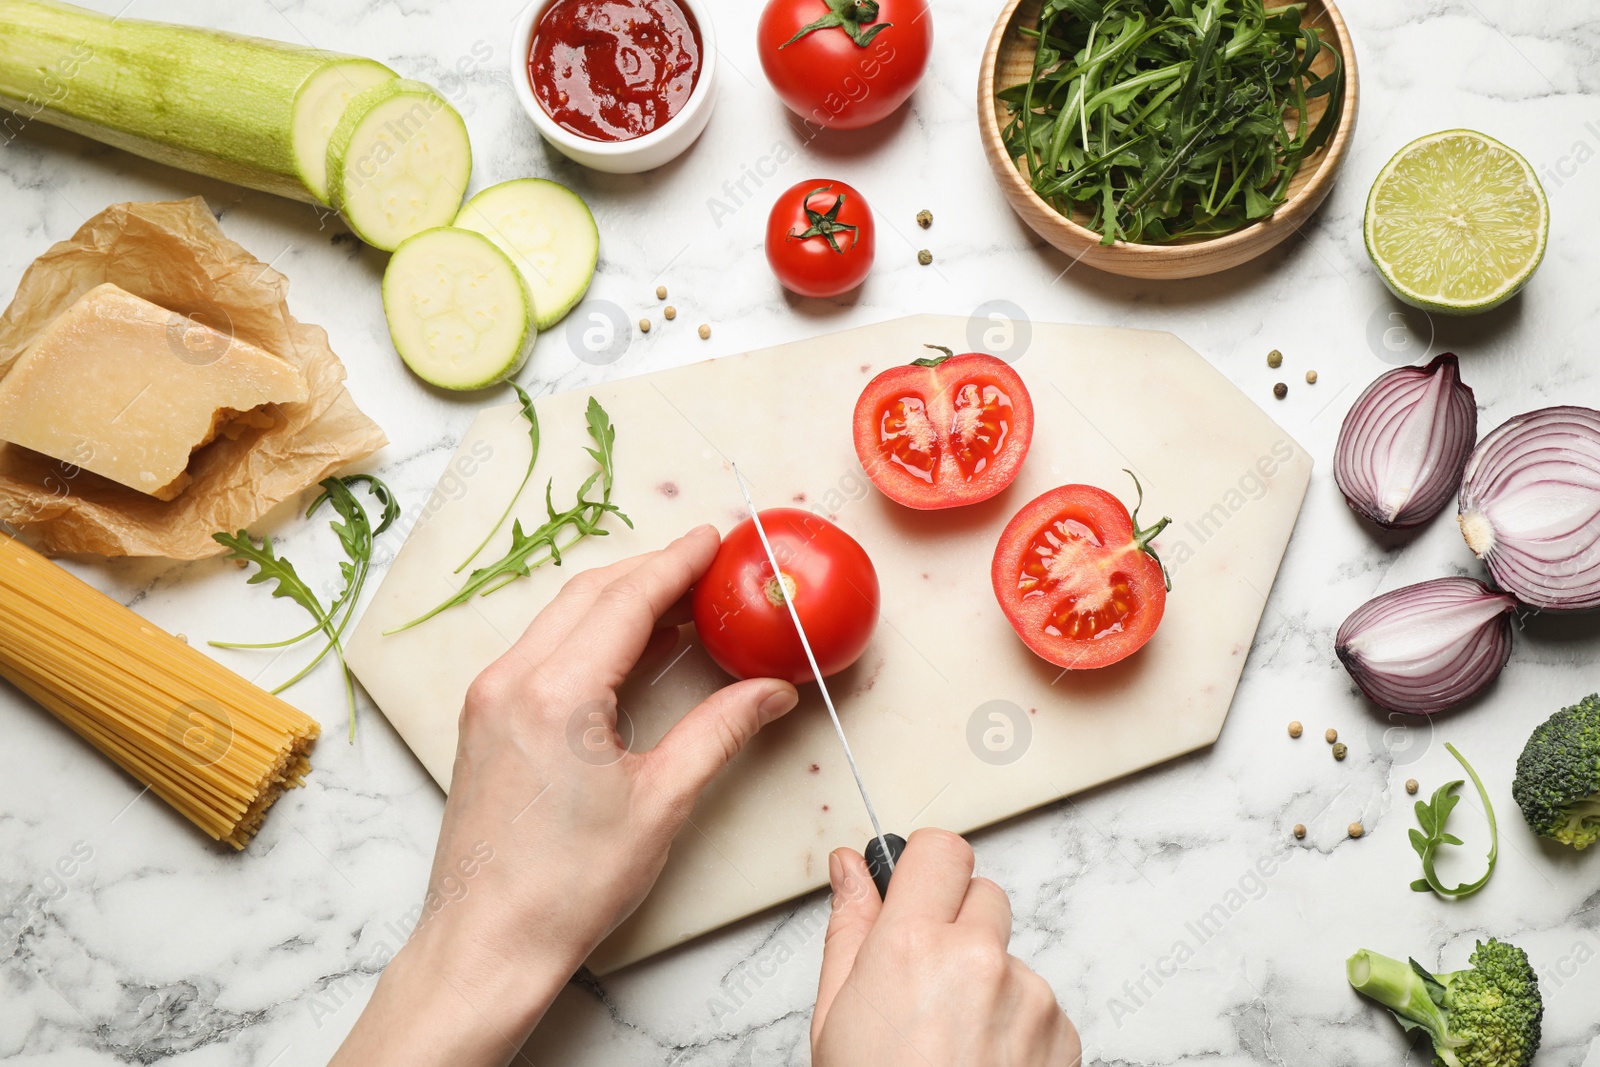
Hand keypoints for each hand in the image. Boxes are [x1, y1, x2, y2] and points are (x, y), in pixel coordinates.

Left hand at [333, 526, 799, 1065]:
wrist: (487, 942)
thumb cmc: (569, 885)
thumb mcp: (662, 803)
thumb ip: (720, 732)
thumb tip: (771, 691)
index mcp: (557, 694)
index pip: (626, 600)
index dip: (677, 563)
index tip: (715, 539)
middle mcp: (512, 680)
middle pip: (590, 594)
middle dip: (652, 571)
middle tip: (709, 567)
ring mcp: (489, 697)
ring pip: (562, 616)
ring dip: (620, 599)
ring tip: (682, 602)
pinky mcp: (484, 718)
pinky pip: (542, 647)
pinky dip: (591, 632)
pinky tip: (631, 648)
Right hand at [812, 829, 1081, 1065]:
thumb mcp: (835, 1015)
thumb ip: (849, 928)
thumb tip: (849, 867)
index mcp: (912, 945)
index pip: (941, 850)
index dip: (925, 867)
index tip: (915, 890)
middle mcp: (979, 959)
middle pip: (982, 894)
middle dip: (955, 925)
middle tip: (924, 982)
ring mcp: (1030, 996)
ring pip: (1010, 954)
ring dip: (987, 980)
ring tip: (950, 1042)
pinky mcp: (1063, 1033)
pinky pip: (1040, 1001)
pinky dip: (1016, 1024)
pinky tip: (982, 1062)